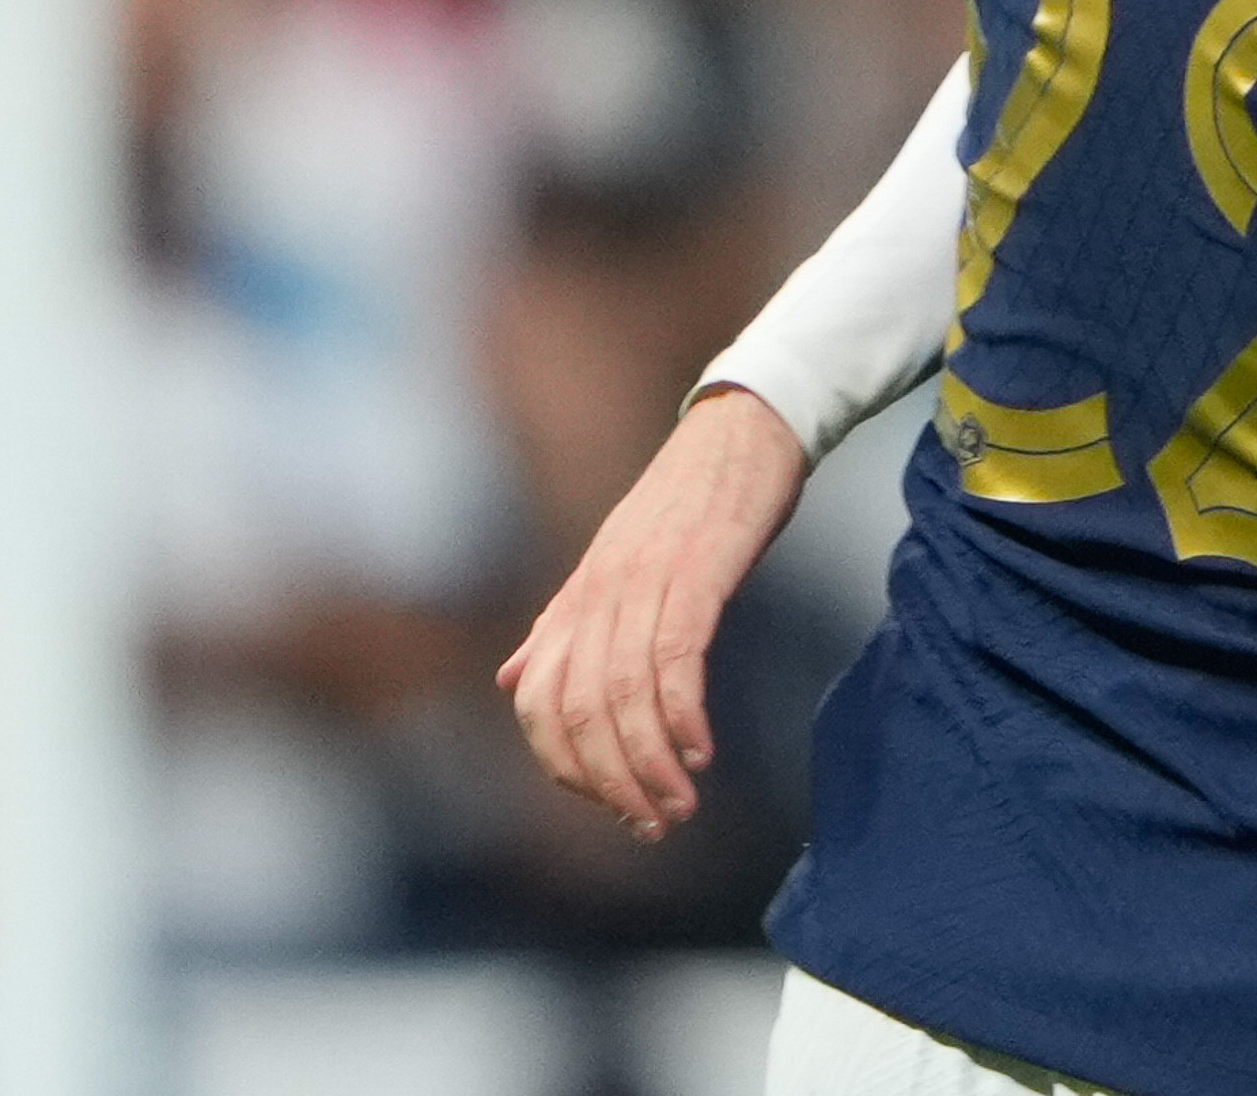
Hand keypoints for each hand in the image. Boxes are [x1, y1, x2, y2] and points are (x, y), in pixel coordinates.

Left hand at [497, 383, 806, 838]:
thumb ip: (563, 627)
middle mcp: (597, 595)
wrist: (744, 430)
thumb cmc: (688, 504)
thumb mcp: (613, 566)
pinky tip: (700, 752)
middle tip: (652, 827)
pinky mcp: (694, 574)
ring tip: (680, 807)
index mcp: (576, 600)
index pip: (540, 705)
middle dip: (611, 784)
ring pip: (622, 696)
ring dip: (649, 766)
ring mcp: (642, 583)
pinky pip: (674, 660)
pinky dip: (682, 716)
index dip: (566, 768)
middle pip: (578, 712)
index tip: (612, 807)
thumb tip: (511, 680)